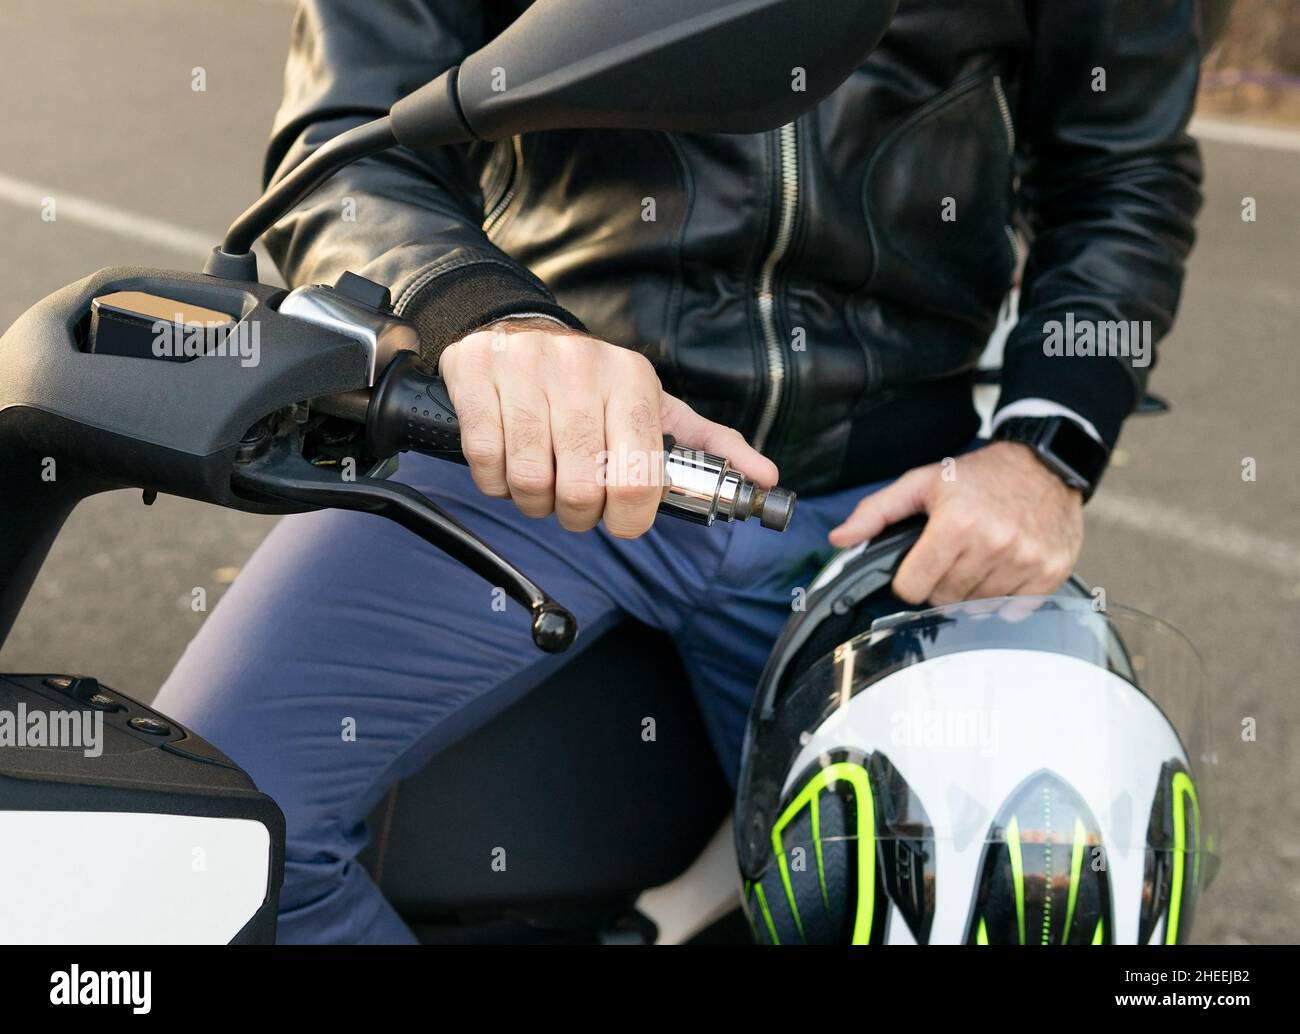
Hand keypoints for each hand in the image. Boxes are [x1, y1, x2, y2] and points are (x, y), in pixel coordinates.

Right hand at [439, 319, 777, 537]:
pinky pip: (486, 461)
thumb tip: (766, 477)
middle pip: (583, 490)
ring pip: (531, 482)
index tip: (618, 518)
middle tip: (574, 504)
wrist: (515, 328)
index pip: (639, 480)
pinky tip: (506, 464)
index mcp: (633, 381)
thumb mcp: (653, 406)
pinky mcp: (477, 374)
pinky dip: (494, 482)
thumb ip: (708, 446)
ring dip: (534, 502)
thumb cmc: (591, 384)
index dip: (628, 518)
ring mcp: (526, 370)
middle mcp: (583, 369)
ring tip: (540, 486)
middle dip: (577, 515)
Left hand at [828, 441, 1083, 604]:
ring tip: (978, 558)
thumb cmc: (978, 476)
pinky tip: (1002, 569)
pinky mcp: (1050, 572)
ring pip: (977, 607)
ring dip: (972, 590)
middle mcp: (993, 543)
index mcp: (956, 523)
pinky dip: (1003, 598)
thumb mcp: (922, 482)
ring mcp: (1025, 560)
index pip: (912, 588)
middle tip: (952, 555)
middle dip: (940, 582)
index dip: (909, 578)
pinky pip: (1013, 611)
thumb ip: (876, 512)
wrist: (1044, 464)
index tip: (919, 563)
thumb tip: (838, 538)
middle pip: (944, 600)